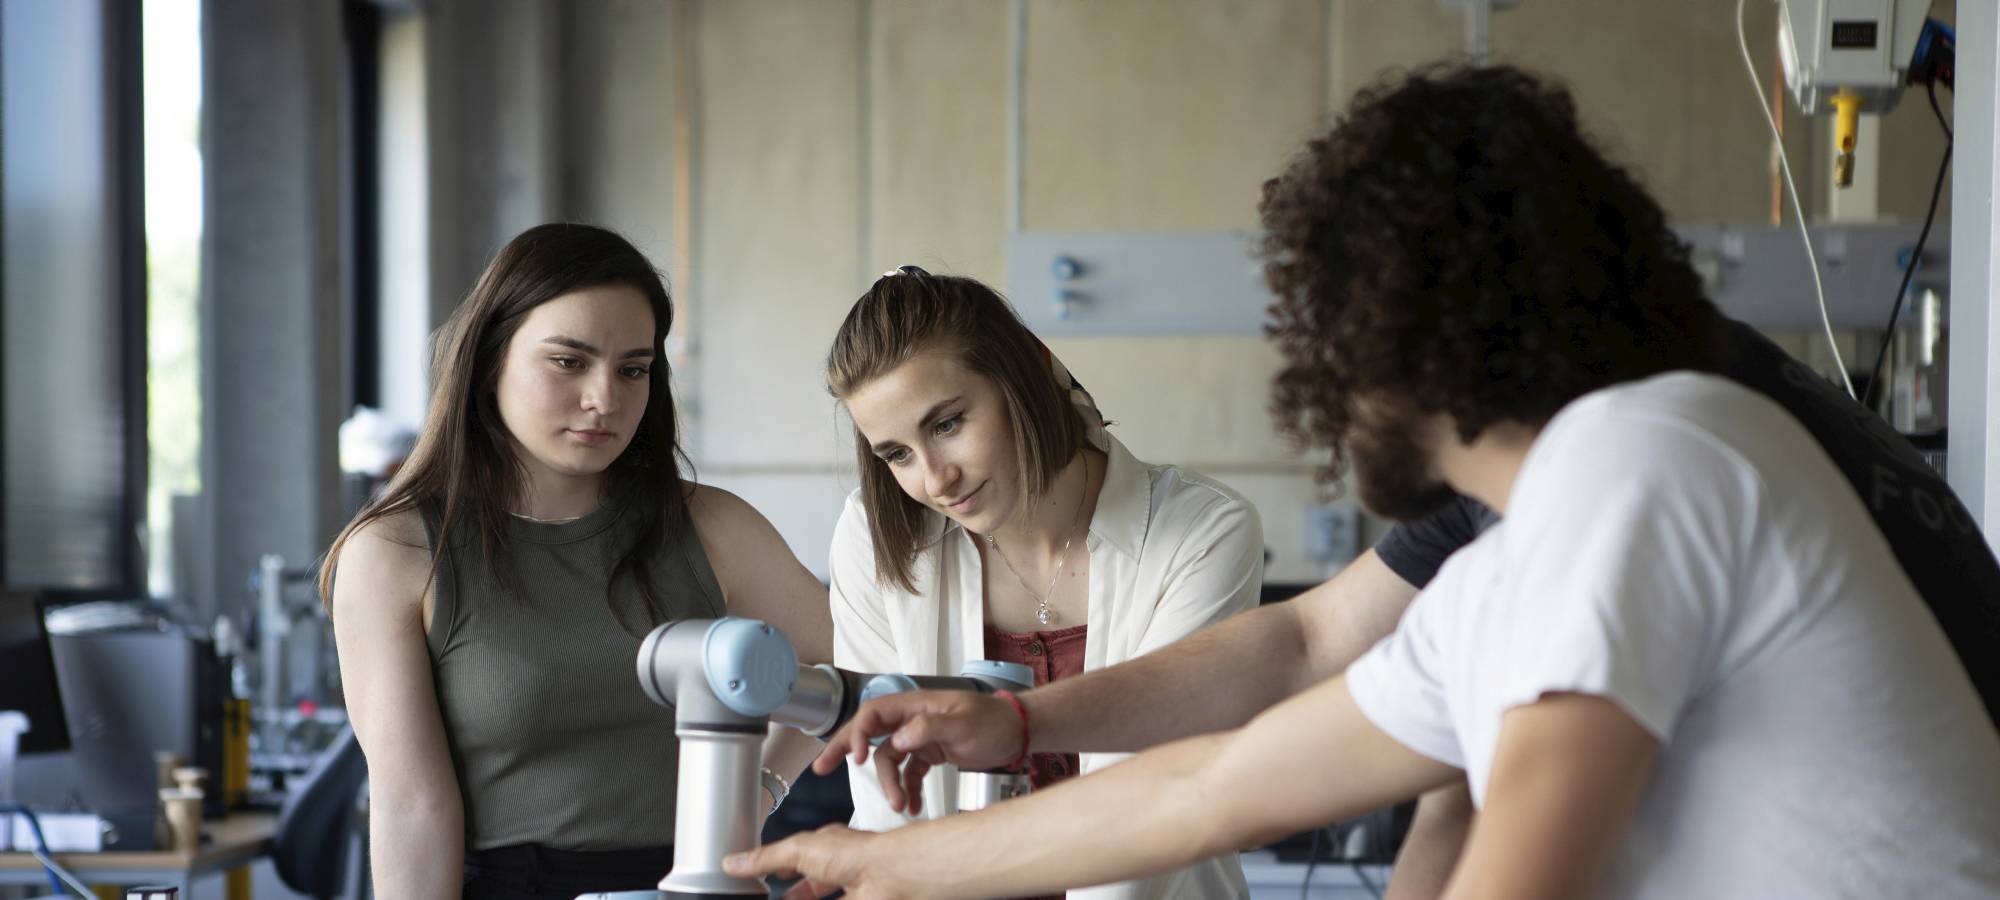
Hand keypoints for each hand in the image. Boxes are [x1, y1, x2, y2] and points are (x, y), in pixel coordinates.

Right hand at [725, 824, 919, 899]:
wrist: (891, 875)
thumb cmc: (857, 852)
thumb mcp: (799, 850)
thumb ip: (767, 858)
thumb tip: (735, 861)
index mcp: (827, 846)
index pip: (799, 854)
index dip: (782, 865)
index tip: (763, 875)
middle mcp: (842, 867)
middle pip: (813, 883)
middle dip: (795, 893)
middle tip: (774, 899)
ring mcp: (853, 891)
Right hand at [812, 690, 1025, 814]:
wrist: (1017, 733)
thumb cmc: (994, 721)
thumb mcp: (963, 724)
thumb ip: (929, 728)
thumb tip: (898, 740)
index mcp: (916, 705)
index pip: (874, 714)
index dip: (858, 733)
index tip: (855, 758)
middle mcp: (912, 720)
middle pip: (869, 732)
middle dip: (844, 749)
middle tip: (821, 768)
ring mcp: (919, 738)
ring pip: (889, 760)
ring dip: (889, 784)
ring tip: (898, 806)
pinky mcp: (929, 754)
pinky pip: (908, 773)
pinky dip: (907, 790)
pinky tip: (912, 807)